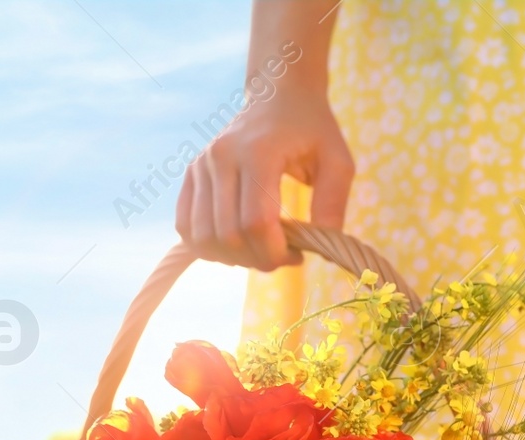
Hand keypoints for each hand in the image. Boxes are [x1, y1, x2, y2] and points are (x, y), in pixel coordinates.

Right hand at [175, 91, 352, 270]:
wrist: (277, 96)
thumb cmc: (312, 130)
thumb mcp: (338, 161)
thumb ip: (333, 202)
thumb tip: (324, 248)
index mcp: (258, 153)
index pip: (255, 222)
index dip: (275, 252)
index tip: (298, 256)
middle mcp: (221, 157)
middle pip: (228, 234)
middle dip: (258, 259)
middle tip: (283, 256)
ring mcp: (201, 165)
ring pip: (203, 236)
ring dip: (234, 258)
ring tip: (260, 250)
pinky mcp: (191, 174)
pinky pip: (185, 226)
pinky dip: (208, 246)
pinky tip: (236, 244)